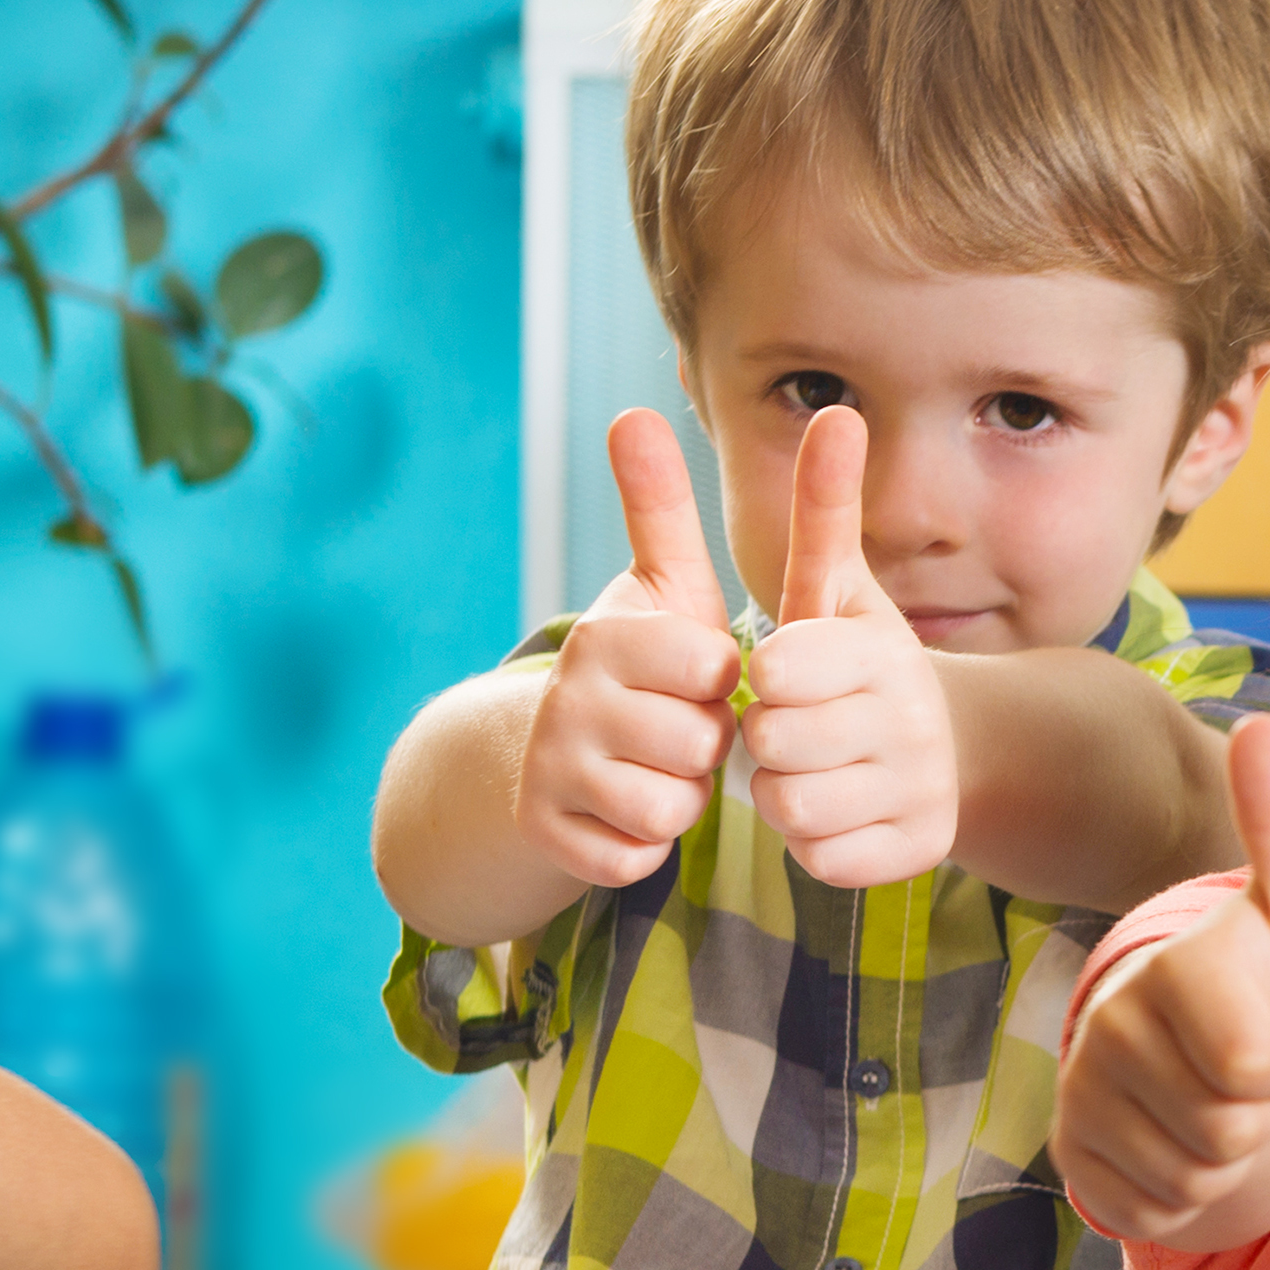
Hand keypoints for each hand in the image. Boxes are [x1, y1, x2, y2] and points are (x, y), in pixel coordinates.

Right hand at [517, 408, 749, 888]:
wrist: (548, 751)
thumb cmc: (642, 666)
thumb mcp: (659, 587)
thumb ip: (656, 508)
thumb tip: (631, 409)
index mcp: (605, 637)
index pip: (711, 667)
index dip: (721, 680)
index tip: (699, 674)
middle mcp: (567, 702)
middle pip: (698, 746)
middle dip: (705, 746)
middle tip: (679, 729)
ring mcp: (551, 772)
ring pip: (671, 810)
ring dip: (681, 798)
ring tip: (658, 769)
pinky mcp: (548, 837)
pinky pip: (635, 860)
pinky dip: (644, 846)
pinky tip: (627, 813)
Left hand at [736, 406, 960, 890]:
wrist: (952, 748)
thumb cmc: (862, 660)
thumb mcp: (840, 586)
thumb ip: (825, 509)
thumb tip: (836, 410)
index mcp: (881, 651)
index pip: (777, 670)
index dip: (763, 677)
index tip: (779, 672)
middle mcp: (909, 720)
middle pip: (773, 744)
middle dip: (765, 738)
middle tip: (790, 726)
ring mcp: (918, 789)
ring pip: (792, 807)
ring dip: (781, 793)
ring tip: (808, 766)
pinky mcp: (916, 850)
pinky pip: (823, 858)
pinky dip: (815, 841)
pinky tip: (837, 809)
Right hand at [1060, 715, 1269, 1242]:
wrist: (1222, 1047)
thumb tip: (1263, 721)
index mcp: (1170, 969)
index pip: (1256, 1066)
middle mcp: (1108, 1030)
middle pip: (1227, 1132)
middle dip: (1263, 1116)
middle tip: (1254, 1071)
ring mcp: (1081, 1096)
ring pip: (1194, 1178)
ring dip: (1230, 1155)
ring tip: (1223, 1097)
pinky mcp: (1074, 1155)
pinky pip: (1156, 1212)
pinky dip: (1189, 1193)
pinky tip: (1184, 1137)